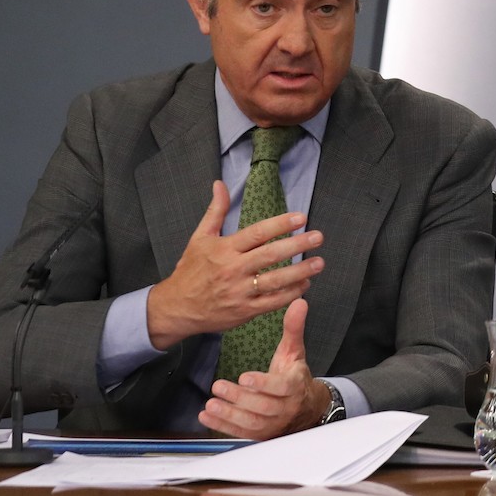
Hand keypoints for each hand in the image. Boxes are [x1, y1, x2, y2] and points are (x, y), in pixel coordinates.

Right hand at [147, 181, 325, 348]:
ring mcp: (240, 291)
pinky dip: (290, 294)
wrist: (176, 307)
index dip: (280, 224)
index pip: (257, 233)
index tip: (301, 217)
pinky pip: (272, 302)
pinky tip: (304, 285)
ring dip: (300, 272)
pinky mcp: (244, 311)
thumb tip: (220, 184)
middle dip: (297, 245)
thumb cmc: (190, 270)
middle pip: (270, 255)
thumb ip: (215, 211)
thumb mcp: (200, 238)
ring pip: (275, 281)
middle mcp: (233, 269)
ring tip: (319, 262)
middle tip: (318, 237)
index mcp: (224, 249)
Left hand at [200, 299, 329, 438]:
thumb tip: (299, 302)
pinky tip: (207, 416)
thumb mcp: (295, 352)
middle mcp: (286, 408)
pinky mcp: (261, 434)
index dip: (263, 384)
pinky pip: (242, 433)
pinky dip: (223, 426)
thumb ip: (294, 328)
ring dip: (229, 415)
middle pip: (263, 407)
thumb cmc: (295, 376)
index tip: (244, 377)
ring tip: (210, 404)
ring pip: (251, 423)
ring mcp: (274, 424)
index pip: (281, 388)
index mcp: (295, 386)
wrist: (306, 407)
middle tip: (218, 386)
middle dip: (239, 398)